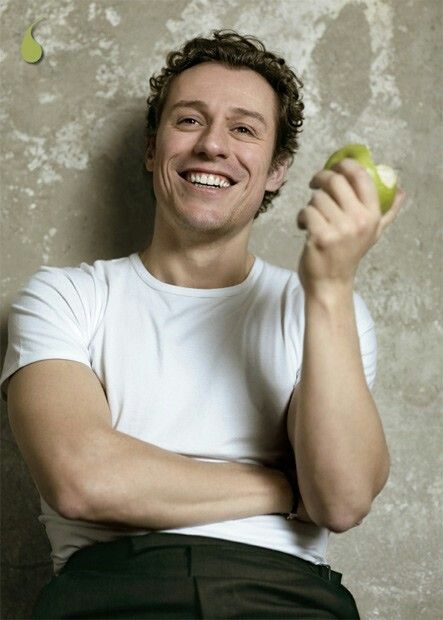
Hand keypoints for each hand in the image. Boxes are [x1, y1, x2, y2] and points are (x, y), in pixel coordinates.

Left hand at [297, 158, 405, 295]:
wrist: (331, 283)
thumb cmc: (349, 255)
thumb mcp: (373, 233)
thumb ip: (387, 212)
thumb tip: (401, 190)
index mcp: (372, 215)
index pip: (360, 176)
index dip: (345, 164)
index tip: (334, 167)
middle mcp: (359, 220)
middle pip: (335, 181)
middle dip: (321, 178)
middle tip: (315, 184)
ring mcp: (339, 229)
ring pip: (317, 197)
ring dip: (311, 204)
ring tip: (314, 218)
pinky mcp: (320, 236)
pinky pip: (306, 211)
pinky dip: (301, 217)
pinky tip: (305, 227)